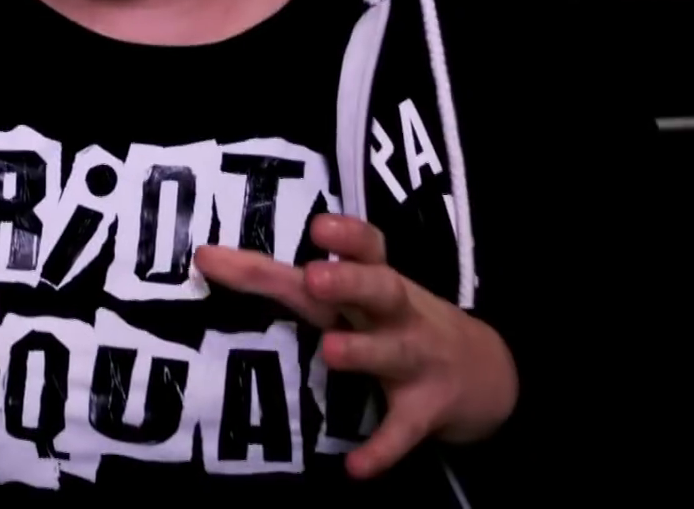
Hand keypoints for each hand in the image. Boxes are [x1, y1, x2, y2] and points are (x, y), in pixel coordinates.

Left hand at [194, 215, 516, 478]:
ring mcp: (416, 361)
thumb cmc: (399, 324)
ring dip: (363, 352)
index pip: (367, 249)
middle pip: (379, 289)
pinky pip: (402, 431)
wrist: (486, 374)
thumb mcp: (365, 295)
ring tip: (331, 352)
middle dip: (349, 282)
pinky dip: (381, 449)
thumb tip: (207, 259)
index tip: (318, 226)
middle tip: (313, 277)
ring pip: (390, 352)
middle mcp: (397, 315)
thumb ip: (297, 280)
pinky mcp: (426, 409)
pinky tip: (355, 468)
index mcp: (379, 283)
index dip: (346, 236)